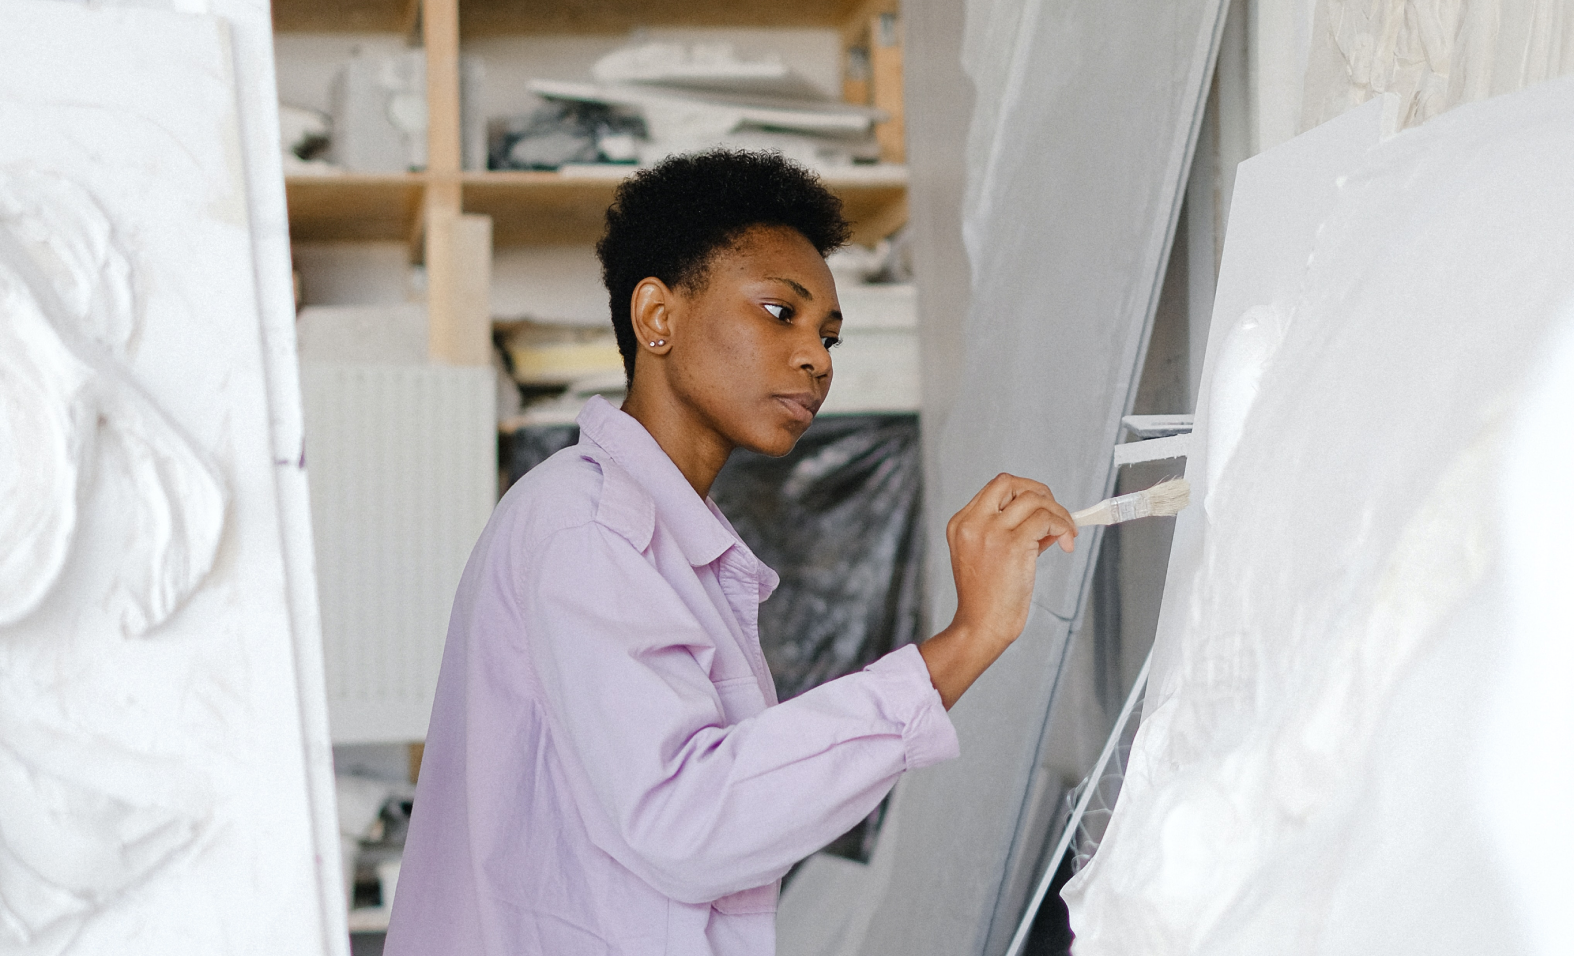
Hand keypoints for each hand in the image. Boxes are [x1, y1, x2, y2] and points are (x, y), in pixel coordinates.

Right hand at [919, 474, 1074, 708]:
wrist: (982, 626)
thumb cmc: (987, 598)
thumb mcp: (989, 556)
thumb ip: (1013, 532)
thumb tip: (1049, 519)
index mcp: (961, 523)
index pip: (996, 488)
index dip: (1024, 493)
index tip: (1042, 509)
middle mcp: (972, 522)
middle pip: (1011, 483)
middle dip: (1041, 493)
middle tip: (1056, 515)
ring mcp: (990, 532)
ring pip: (1034, 499)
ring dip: (1059, 513)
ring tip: (1067, 534)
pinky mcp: (1012, 545)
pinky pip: (1046, 520)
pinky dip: (1064, 526)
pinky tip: (1067, 543)